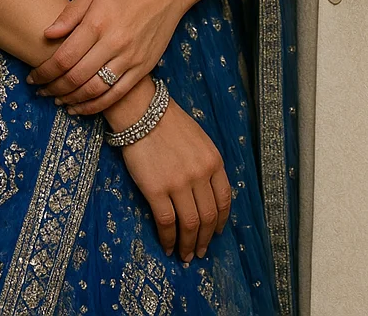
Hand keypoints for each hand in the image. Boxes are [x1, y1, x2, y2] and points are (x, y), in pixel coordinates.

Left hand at [26, 0, 186, 111]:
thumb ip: (70, 14)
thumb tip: (47, 34)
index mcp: (98, 22)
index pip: (64, 57)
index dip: (44, 72)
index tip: (32, 77)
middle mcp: (114, 43)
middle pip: (76, 77)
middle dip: (53, 88)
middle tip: (40, 91)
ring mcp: (130, 58)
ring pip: (94, 90)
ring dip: (71, 100)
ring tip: (57, 100)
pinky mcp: (142, 69)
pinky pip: (115, 95)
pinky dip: (94, 106)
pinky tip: (79, 108)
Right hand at [118, 93, 231, 262]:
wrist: (143, 112)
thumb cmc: (169, 123)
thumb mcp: (199, 140)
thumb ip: (206, 165)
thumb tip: (206, 195)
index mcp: (213, 161)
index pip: (224, 200)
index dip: (220, 222)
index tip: (215, 234)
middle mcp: (200, 174)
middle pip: (208, 216)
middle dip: (204, 239)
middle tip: (199, 252)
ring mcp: (179, 183)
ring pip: (190, 224)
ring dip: (188, 245)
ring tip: (185, 255)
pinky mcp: (157, 190)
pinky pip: (166, 223)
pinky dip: (169, 239)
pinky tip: (168, 247)